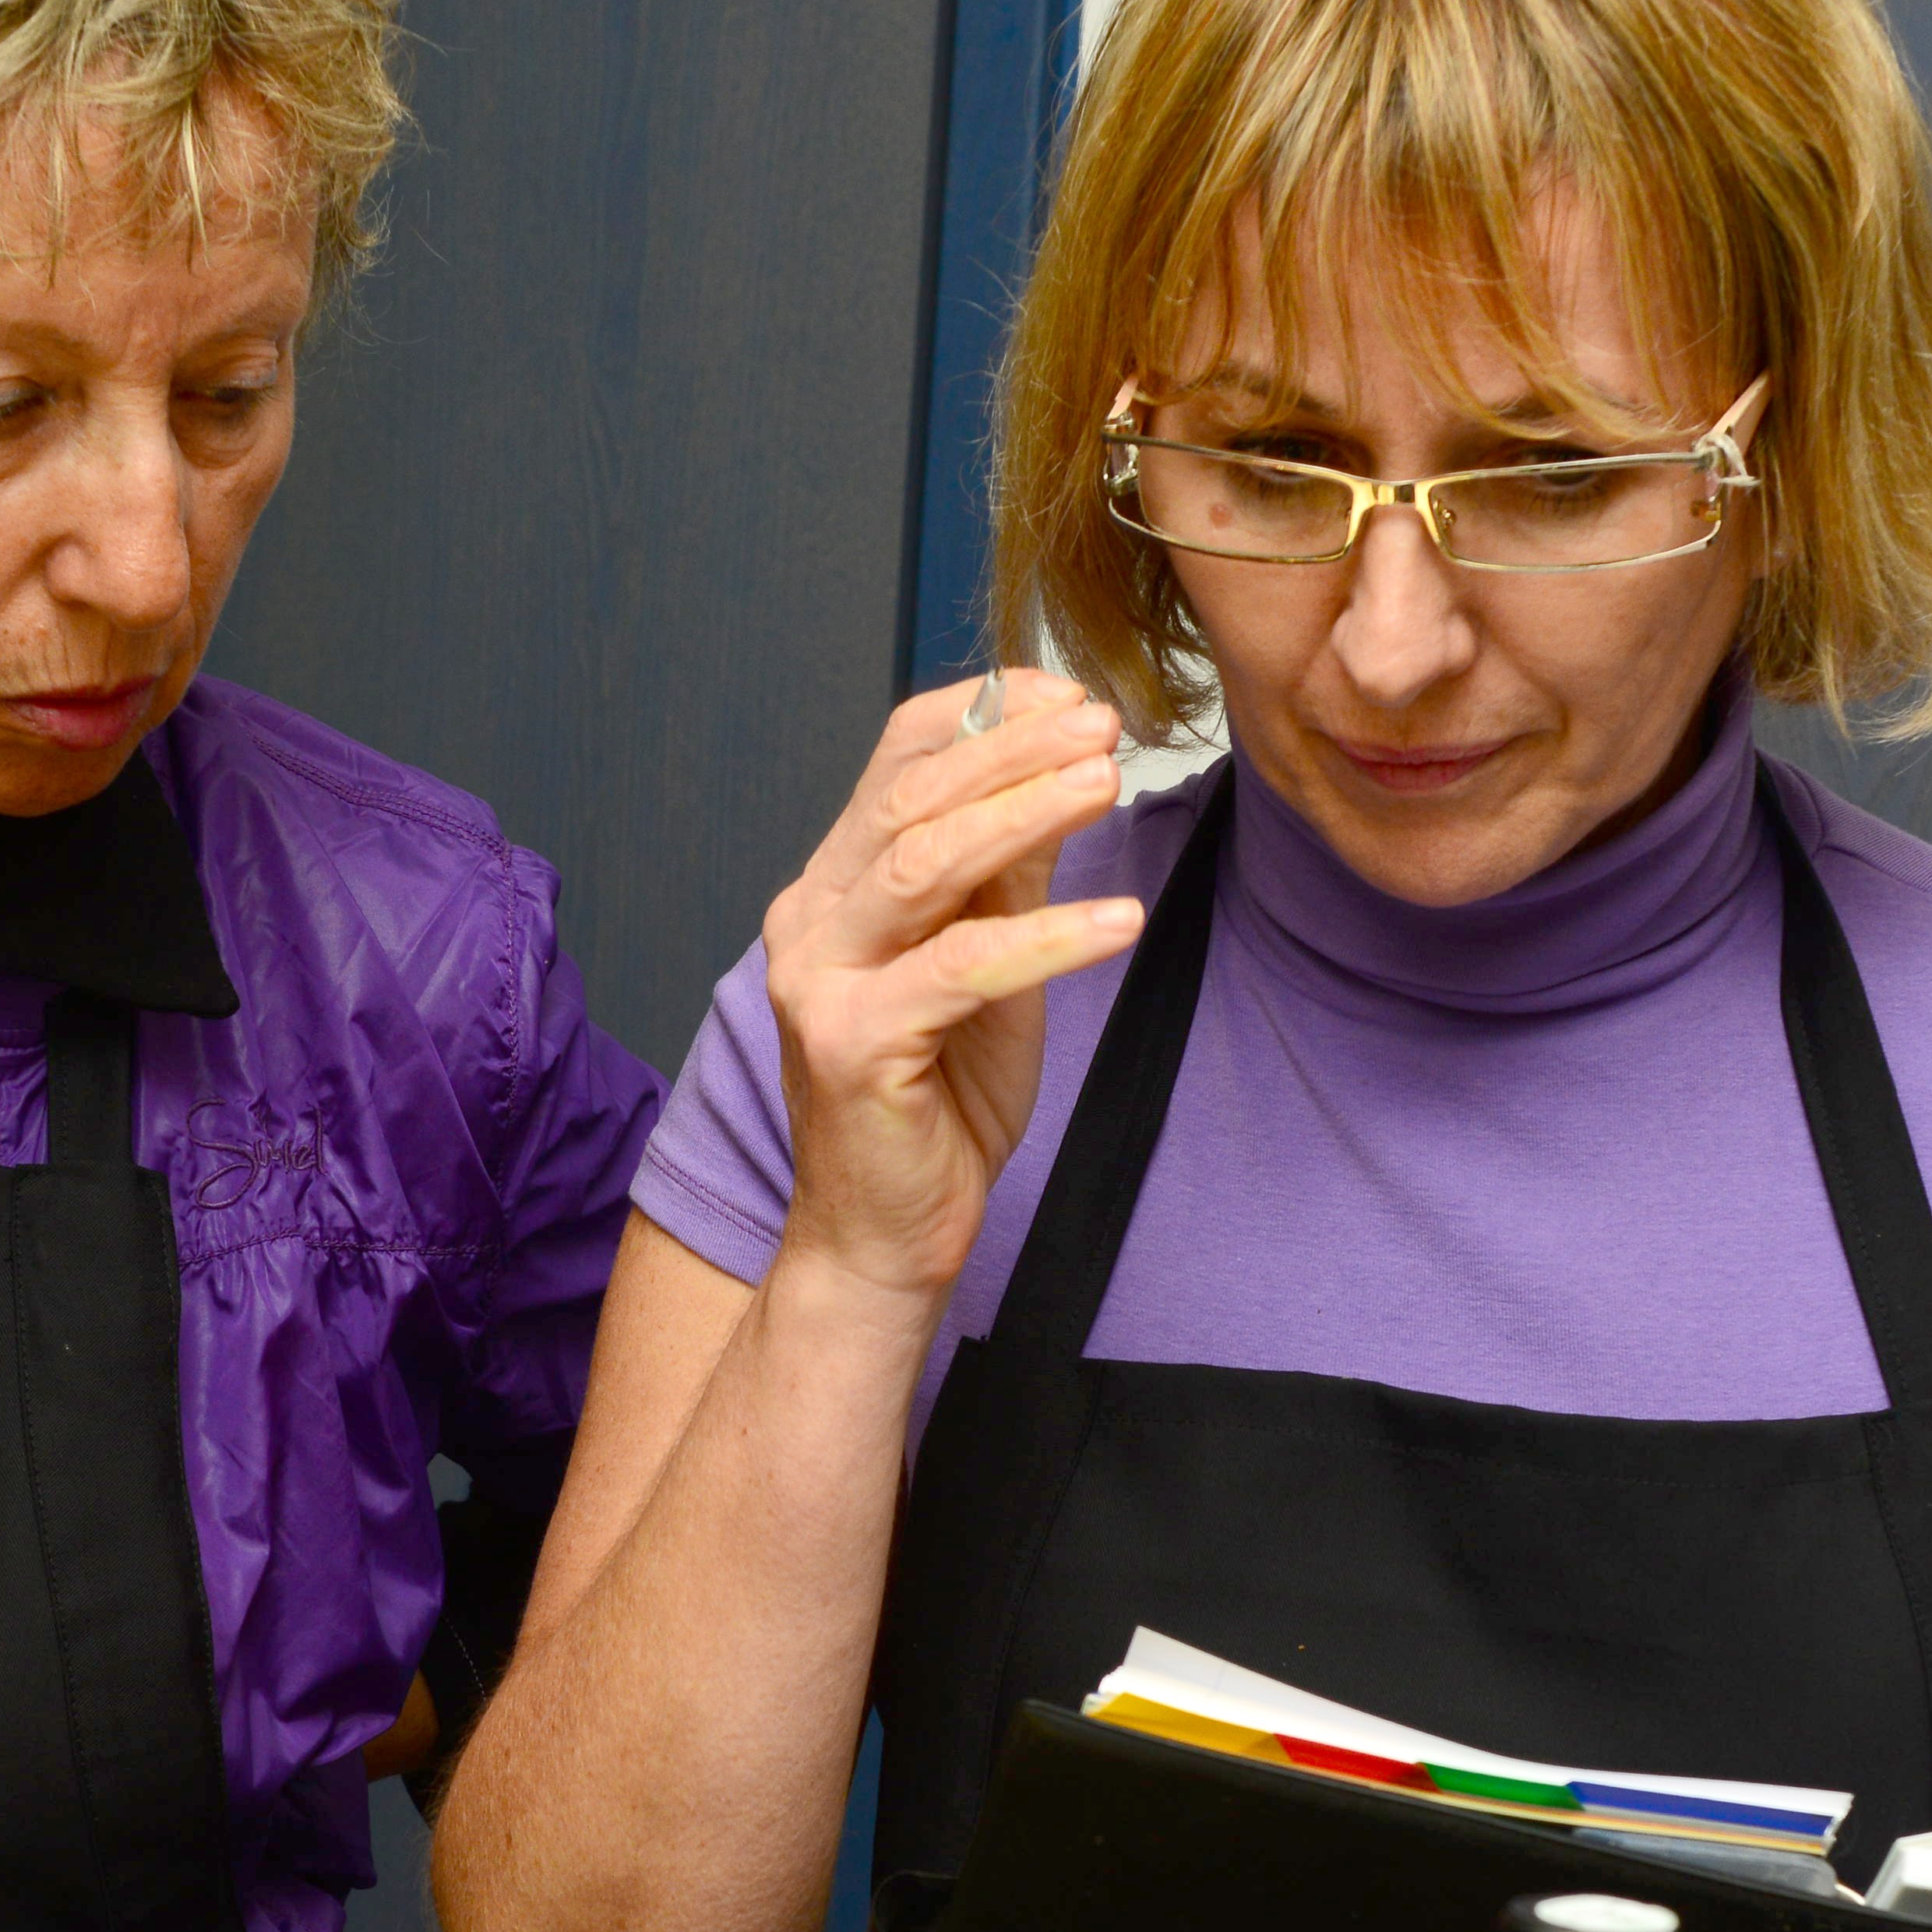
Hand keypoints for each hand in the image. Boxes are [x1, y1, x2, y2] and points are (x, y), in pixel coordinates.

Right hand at [759, 671, 1145, 1306]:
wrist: (884, 1238)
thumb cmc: (937, 1104)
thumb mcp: (988, 967)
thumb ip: (1009, 877)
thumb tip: (1064, 775)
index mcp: (834, 888)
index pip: (895, 762)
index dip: (982, 715)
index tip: (1068, 693)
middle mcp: (811, 921)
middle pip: (910, 799)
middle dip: (1013, 751)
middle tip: (1102, 727)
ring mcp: (820, 981)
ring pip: (922, 865)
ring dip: (1023, 812)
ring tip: (1108, 781)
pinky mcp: (852, 1044)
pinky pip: (960, 969)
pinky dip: (1047, 937)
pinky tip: (1120, 922)